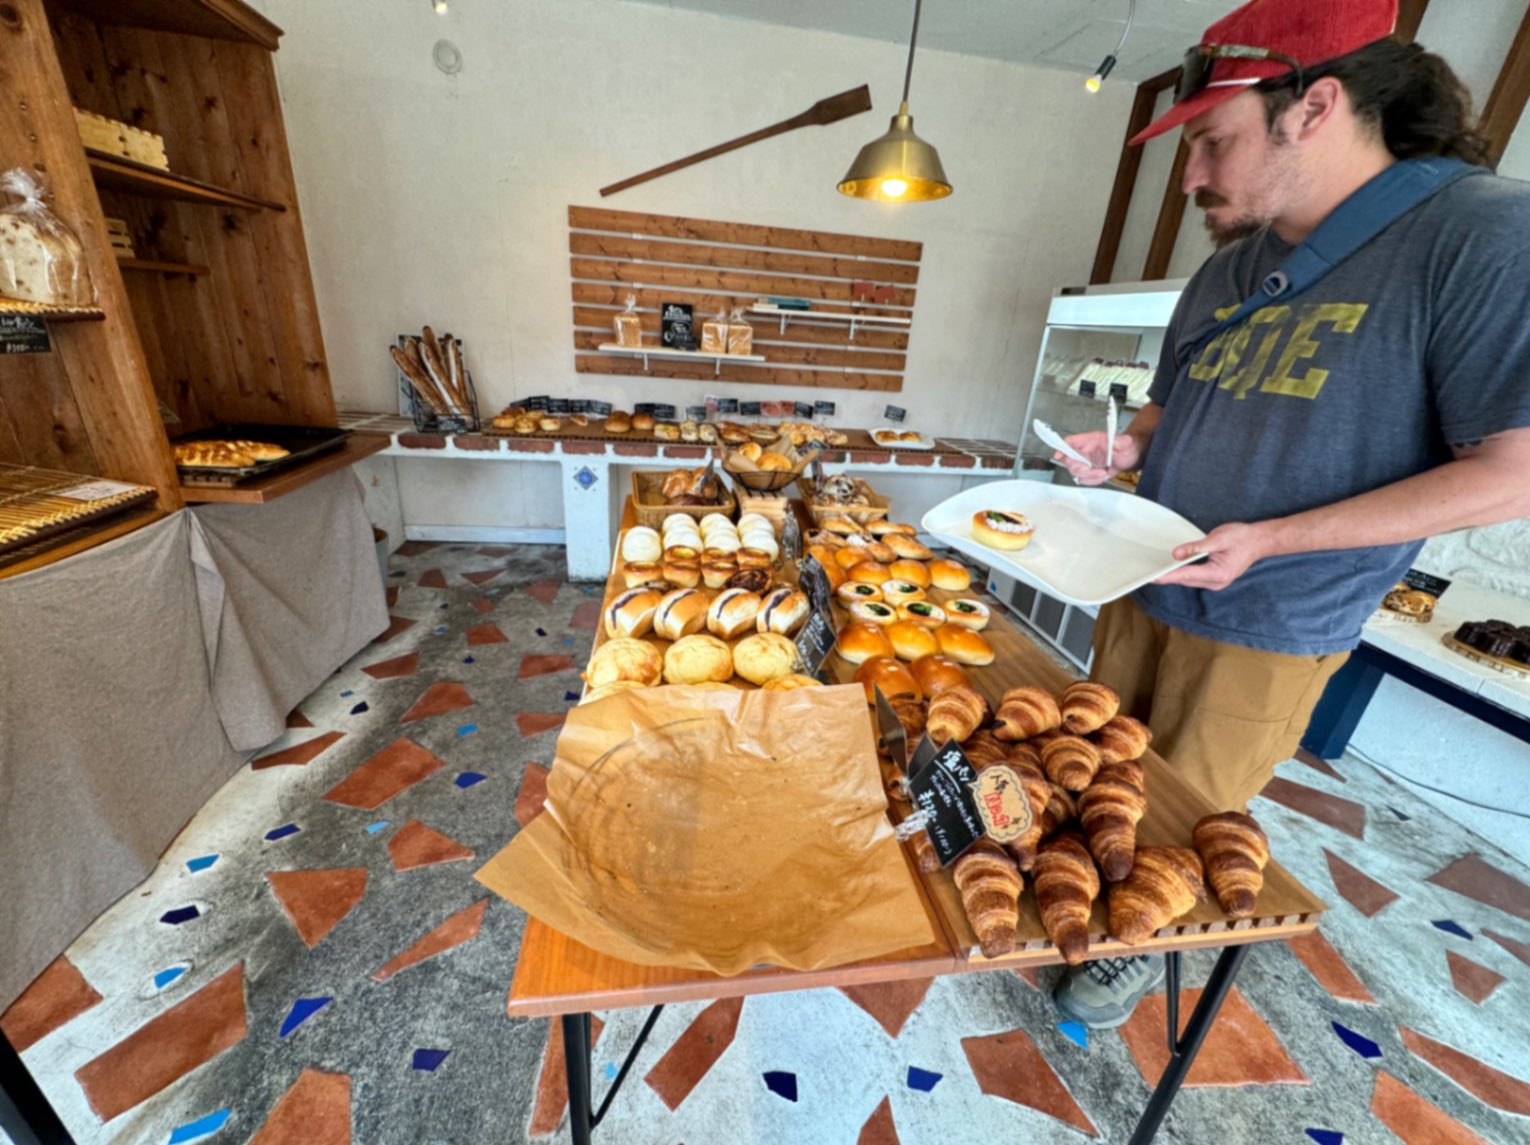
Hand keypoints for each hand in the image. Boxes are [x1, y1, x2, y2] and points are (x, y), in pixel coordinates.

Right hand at [1055, 431, 1141, 486]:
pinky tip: (1103, 475)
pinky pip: (1084, 479)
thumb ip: (1123, 441)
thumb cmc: (1127, 447)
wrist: (1131, 458)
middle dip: (1079, 468)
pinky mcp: (1089, 472)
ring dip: (1089, 476)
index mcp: (1090, 440)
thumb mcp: (1127, 443)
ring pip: (1076, 473)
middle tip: (1090, 469)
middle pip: (1069, 460)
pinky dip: (1093, 481)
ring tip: (1103, 473)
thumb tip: (1118, 442)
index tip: (1059, 455)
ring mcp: (1086, 462)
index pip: (1070, 442)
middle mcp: (1085, 451)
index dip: (1062, 448)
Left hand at [1154, 522, 1275, 589]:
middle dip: (1167, 577)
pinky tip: (1172, 569)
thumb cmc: (1242, 537)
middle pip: (1185, 580)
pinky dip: (1182, 574)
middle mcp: (1216, 582)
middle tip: (1147, 573)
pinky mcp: (1215, 579)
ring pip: (1189, 580)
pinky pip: (1194, 578)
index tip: (1152, 577)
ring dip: (1173, 576)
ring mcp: (1216, 583)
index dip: (1168, 576)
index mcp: (1217, 573)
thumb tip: (1177, 554)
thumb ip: (1197, 546)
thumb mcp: (1218, 538)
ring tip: (1155, 572)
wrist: (1260, 541)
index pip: (1186, 575)